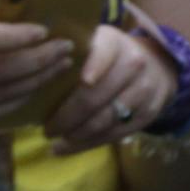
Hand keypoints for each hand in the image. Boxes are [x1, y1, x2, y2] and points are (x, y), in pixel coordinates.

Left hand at [43, 21, 178, 153]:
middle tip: (47, 130)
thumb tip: (34, 66)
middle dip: (67, 117)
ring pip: (106, 120)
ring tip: (56, 141)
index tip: (83, 81)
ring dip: (77, 135)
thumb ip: (71, 52)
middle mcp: (134, 65)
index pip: (105, 53)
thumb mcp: (95, 43)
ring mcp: (145, 90)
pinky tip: (70, 147)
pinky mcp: (148, 113)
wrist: (156, 65)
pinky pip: (116, 133)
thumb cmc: (110, 56)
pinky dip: (90, 143)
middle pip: (97, 96)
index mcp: (115, 43)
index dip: (96, 66)